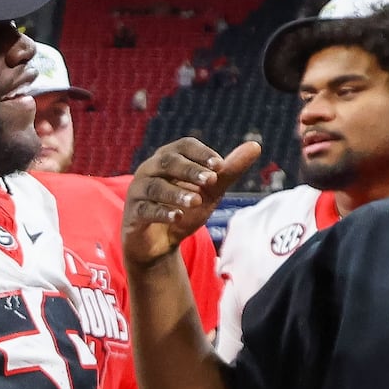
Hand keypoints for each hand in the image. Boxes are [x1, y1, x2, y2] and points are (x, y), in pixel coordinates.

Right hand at [123, 136, 261, 267]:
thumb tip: (256, 145)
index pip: (184, 146)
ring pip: (155, 186)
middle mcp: (150, 170)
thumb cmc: (184, 209)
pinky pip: (145, 209)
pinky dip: (161, 212)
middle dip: (191, 170)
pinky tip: (177, 217)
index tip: (220, 165)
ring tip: (196, 201)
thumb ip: (229, 170)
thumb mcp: (211, 190)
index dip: (201, 153)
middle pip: (167, 162)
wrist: (160, 243)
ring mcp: (139, 191)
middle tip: (212, 179)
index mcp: (169, 159)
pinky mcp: (133, 213)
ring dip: (176, 193)